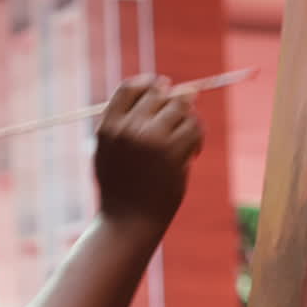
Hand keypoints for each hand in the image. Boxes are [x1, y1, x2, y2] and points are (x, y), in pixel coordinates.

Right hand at [94, 74, 203, 223]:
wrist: (128, 222)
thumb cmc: (120, 189)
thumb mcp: (109, 152)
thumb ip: (125, 123)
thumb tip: (164, 89)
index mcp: (108, 127)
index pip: (130, 87)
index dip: (149, 83)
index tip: (163, 88)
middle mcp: (128, 129)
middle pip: (160, 93)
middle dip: (174, 102)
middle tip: (180, 117)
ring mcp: (150, 139)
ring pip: (182, 108)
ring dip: (188, 120)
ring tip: (186, 140)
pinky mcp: (172, 152)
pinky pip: (195, 128)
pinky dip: (198, 137)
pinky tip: (193, 154)